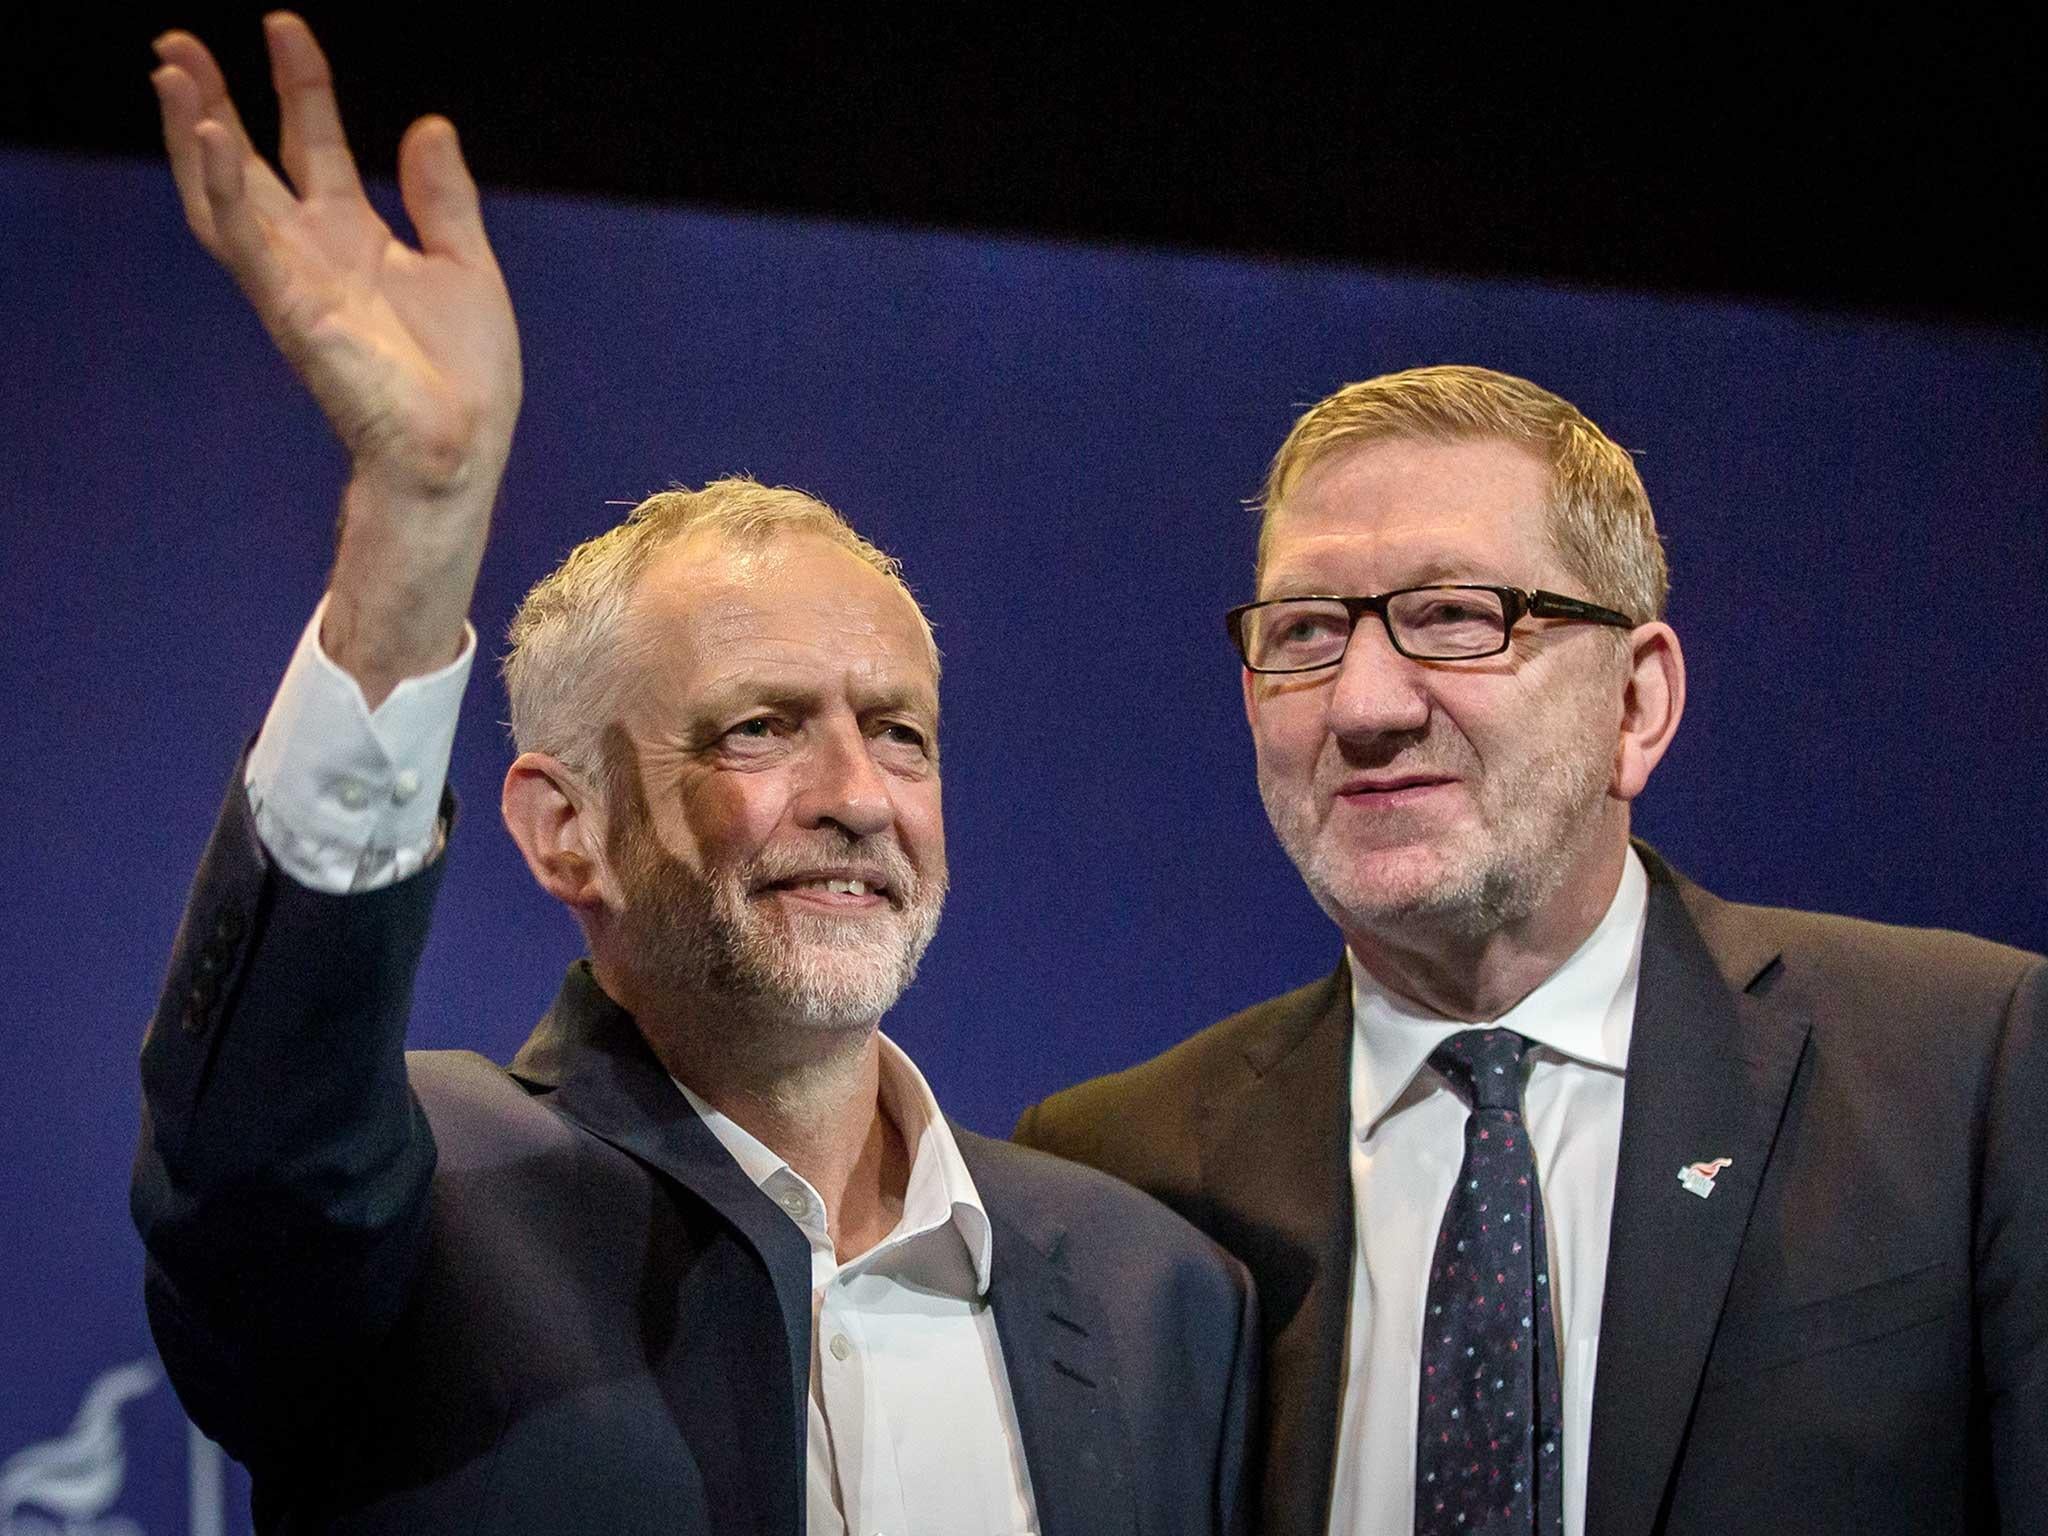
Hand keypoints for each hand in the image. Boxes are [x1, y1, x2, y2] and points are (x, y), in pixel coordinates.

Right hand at [151, 12, 523, 700]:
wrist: (461, 450)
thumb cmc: (464, 377)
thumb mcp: (464, 264)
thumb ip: (442, 197)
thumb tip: (428, 123)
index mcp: (354, 238)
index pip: (315, 143)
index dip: (300, 84)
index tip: (285, 26)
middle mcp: (313, 253)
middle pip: (248, 162)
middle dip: (213, 101)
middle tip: (179, 40)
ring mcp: (296, 281)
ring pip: (224, 196)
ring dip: (194, 137)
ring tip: (175, 74)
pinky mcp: (293, 311)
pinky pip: (245, 243)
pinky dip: (224, 189)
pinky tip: (212, 136)